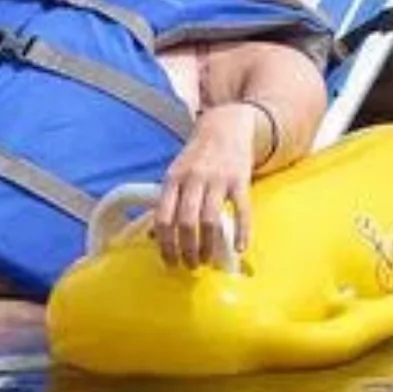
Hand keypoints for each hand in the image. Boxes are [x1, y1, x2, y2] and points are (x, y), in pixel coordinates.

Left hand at [152, 105, 258, 268]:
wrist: (225, 125)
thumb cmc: (196, 157)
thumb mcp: (175, 174)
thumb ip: (165, 202)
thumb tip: (150, 235)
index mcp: (173, 180)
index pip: (163, 218)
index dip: (165, 244)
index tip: (169, 261)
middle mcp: (193, 179)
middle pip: (186, 223)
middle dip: (186, 250)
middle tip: (189, 266)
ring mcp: (218, 179)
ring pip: (210, 220)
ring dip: (207, 246)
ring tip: (206, 261)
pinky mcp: (240, 179)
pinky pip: (242, 210)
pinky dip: (241, 232)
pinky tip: (239, 248)